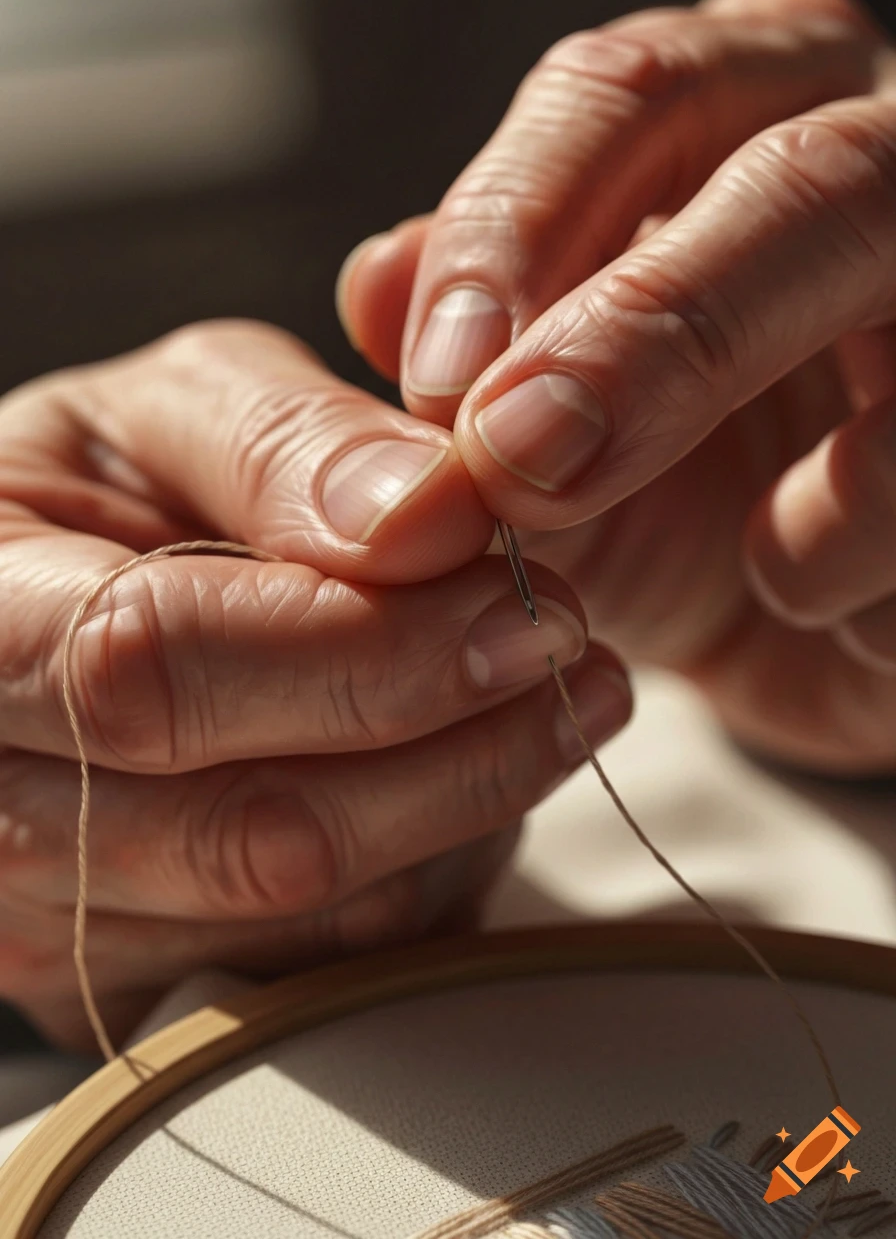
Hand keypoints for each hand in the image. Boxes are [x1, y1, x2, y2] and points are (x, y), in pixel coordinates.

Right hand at [0, 320, 630, 1047]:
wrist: (69, 596)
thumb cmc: (115, 487)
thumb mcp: (176, 410)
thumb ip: (289, 442)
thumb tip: (432, 521)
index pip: (152, 669)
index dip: (360, 651)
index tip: (519, 609)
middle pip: (254, 833)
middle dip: (457, 752)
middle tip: (569, 659)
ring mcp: (67, 920)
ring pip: (318, 920)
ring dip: (468, 810)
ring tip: (537, 700)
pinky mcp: (150, 975)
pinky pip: (337, 967)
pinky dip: (434, 870)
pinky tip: (456, 773)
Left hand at [337, 0, 895, 774]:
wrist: (804, 625)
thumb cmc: (671, 503)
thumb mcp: (541, 434)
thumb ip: (466, 352)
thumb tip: (376, 286)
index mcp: (745, 118)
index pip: (626, 99)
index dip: (520, 228)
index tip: (436, 379)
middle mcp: (883, 161)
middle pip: (805, 181)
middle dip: (656, 332)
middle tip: (527, 462)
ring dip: (805, 484)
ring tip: (754, 565)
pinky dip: (863, 560)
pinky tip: (819, 592)